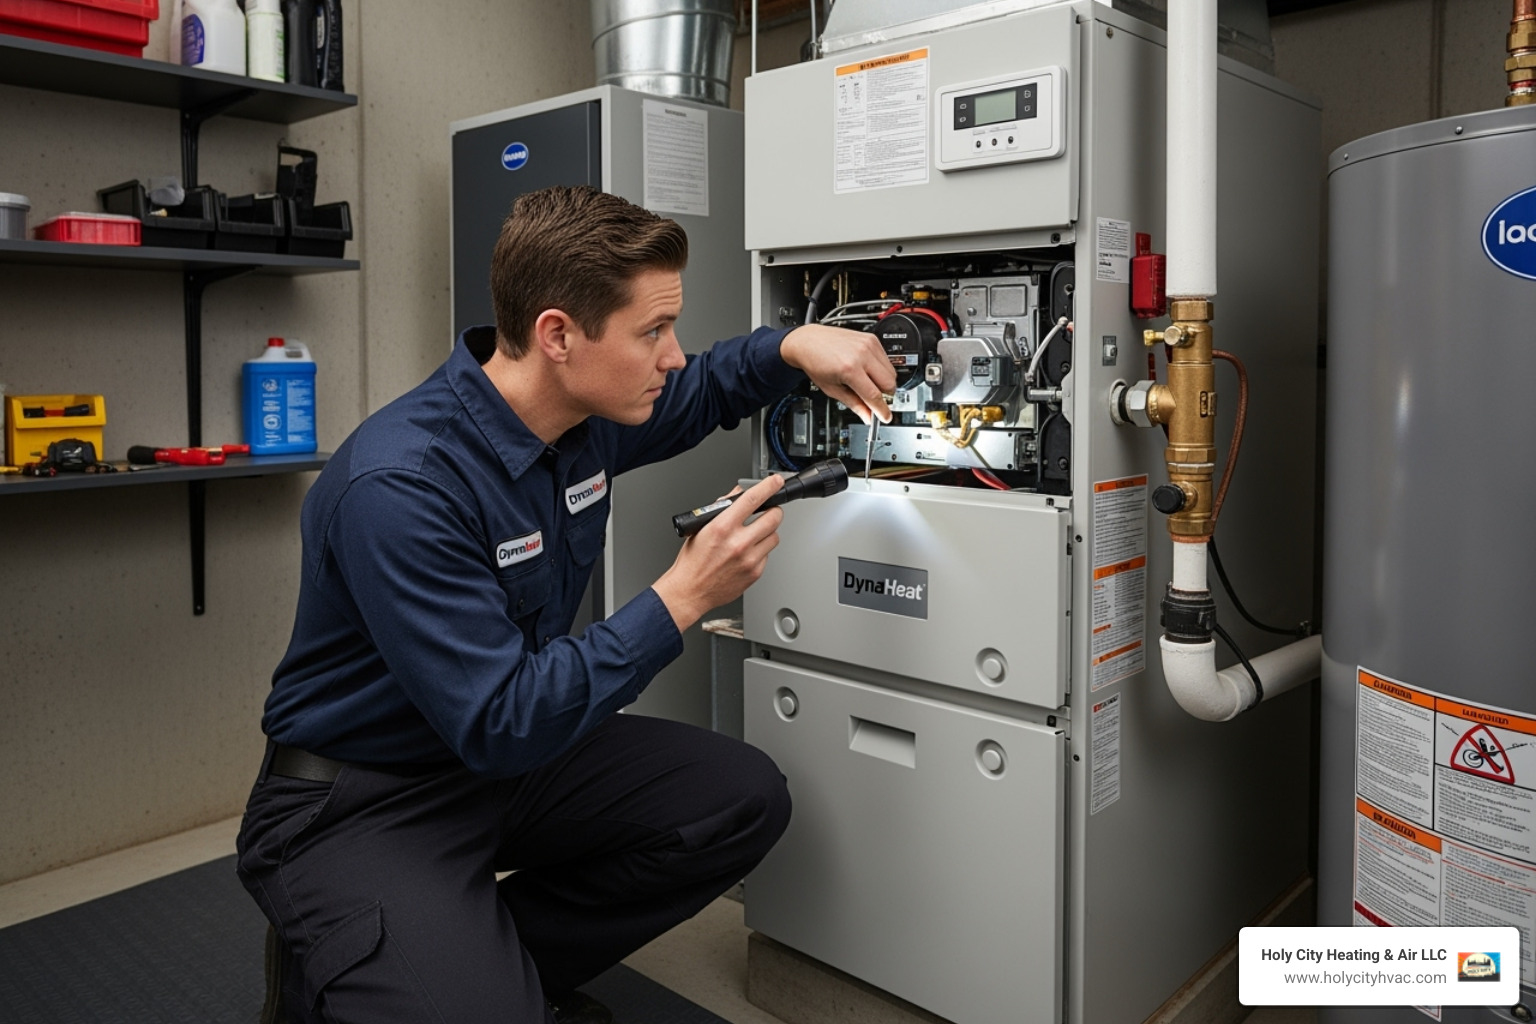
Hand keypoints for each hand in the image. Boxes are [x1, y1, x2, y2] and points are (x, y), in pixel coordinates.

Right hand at [653, 474, 785, 631]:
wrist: (690, 591)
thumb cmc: (693, 561)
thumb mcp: (701, 528)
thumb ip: (722, 508)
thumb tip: (738, 494)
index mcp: (722, 527)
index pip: (752, 499)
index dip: (769, 486)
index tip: (776, 482)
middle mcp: (738, 543)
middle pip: (773, 517)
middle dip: (772, 511)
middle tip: (767, 512)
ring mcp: (749, 559)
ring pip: (774, 536)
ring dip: (767, 532)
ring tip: (753, 536)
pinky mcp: (755, 572)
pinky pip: (768, 554)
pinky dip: (761, 551)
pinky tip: (747, 553)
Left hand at [780, 324, 895, 424]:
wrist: (809, 341)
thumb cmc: (816, 362)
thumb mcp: (832, 389)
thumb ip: (854, 404)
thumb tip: (868, 416)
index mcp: (850, 369)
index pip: (874, 395)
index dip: (882, 410)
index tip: (885, 417)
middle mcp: (862, 354)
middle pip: (889, 383)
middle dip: (884, 396)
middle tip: (874, 399)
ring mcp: (868, 345)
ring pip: (891, 372)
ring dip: (884, 382)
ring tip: (867, 383)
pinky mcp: (871, 339)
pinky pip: (886, 359)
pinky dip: (881, 369)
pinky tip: (867, 370)